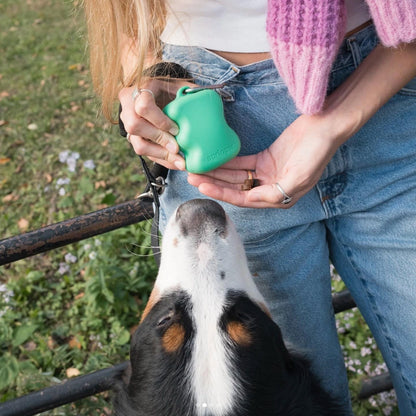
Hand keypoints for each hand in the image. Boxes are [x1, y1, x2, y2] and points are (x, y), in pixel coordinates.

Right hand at [119, 78, 194, 169]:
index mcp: (139, 89)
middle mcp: (128, 107)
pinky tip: (176, 163)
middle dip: (159, 139)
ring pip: (138, 144)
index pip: (143, 106)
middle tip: (177, 149)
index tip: (176, 129)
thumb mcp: (177, 84)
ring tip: (180, 161)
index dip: (159, 120)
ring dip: (160, 155)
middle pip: (135, 127)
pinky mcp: (134, 139)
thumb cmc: (167, 87)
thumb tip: (207, 98)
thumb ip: (189, 92)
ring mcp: (128, 124)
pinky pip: (145, 154)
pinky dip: (162, 160)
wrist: (152, 90)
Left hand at [188, 114, 344, 207]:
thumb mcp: (299, 177)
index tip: (203, 186)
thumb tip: (251, 199)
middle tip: (192, 177)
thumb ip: (275, 193)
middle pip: (235, 188)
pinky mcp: (264, 159)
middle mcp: (270, 188)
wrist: (324, 125)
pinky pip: (241, 163)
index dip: (222, 193)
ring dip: (217, 172)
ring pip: (236, 176)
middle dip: (214, 183)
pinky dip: (227, 161)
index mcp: (279, 198)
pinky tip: (213, 159)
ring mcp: (266, 173)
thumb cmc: (316, 152)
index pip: (243, 199)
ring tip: (197, 168)